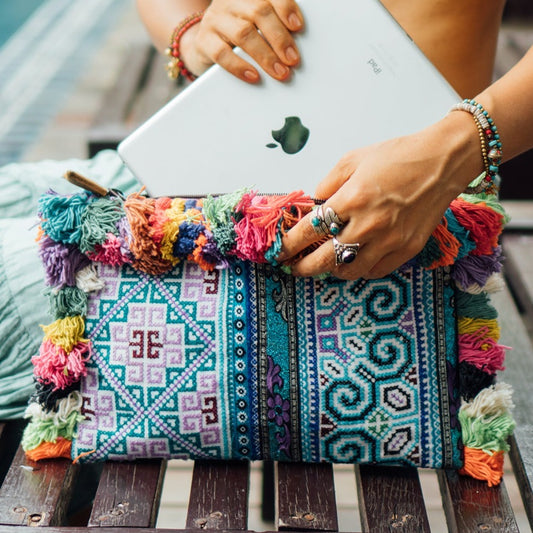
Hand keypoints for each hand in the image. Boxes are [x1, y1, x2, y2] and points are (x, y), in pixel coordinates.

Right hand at [180, 0, 303, 81]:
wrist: (205, 44)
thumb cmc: (238, 34)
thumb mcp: (257, 24)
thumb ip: (274, 26)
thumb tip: (294, 47)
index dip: (285, 8)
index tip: (298, 27)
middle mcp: (230, 1)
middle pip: (259, 12)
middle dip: (279, 38)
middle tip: (292, 59)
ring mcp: (215, 19)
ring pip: (243, 33)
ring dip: (265, 55)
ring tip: (279, 71)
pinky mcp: (204, 41)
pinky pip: (222, 54)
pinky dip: (240, 67)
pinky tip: (254, 76)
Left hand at [277, 112, 481, 278]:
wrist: (443, 162)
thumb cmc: (398, 156)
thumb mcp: (353, 160)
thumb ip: (327, 184)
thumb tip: (312, 206)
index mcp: (352, 198)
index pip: (310, 230)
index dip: (289, 244)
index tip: (279, 250)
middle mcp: (369, 224)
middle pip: (324, 260)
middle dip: (302, 267)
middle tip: (293, 267)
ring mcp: (390, 241)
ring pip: (349, 271)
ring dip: (329, 270)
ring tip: (322, 264)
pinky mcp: (407, 250)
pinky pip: (375, 271)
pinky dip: (358, 269)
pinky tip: (352, 260)